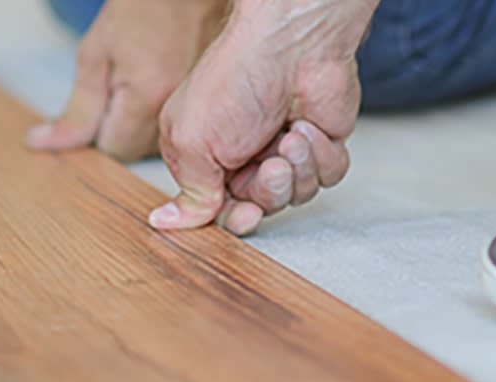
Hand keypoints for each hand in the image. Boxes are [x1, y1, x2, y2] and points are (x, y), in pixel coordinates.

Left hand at [26, 0, 227, 161]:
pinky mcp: (213, 100)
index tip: (98, 103)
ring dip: (146, 123)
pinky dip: (168, 114)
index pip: (115, 150)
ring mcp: (202, 105)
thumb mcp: (95, 54)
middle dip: (122, 128)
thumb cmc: (142, 4)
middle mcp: (181, 107)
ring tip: (144, 80)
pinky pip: (184, 127)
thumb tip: (47, 144)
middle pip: (140, 152)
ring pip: (162, 143)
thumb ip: (77, 109)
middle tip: (120, 84)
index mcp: (149, 96)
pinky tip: (163, 83)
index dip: (99, 131)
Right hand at [148, 0, 374, 234]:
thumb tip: (167, 222)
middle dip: (268, 191)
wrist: (292, 45)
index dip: (234, 218)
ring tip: (289, 135)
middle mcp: (244, 155)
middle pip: (260, 206)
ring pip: (297, 195)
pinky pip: (328, 176)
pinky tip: (307, 127)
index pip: (218, 209)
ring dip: (295, 169)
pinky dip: (321, 156)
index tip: (245, 213)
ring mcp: (284, 148)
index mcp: (204, 155)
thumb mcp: (191, 143)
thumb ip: (189, 192)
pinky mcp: (320, 142)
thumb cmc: (235, 80)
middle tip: (269, 165)